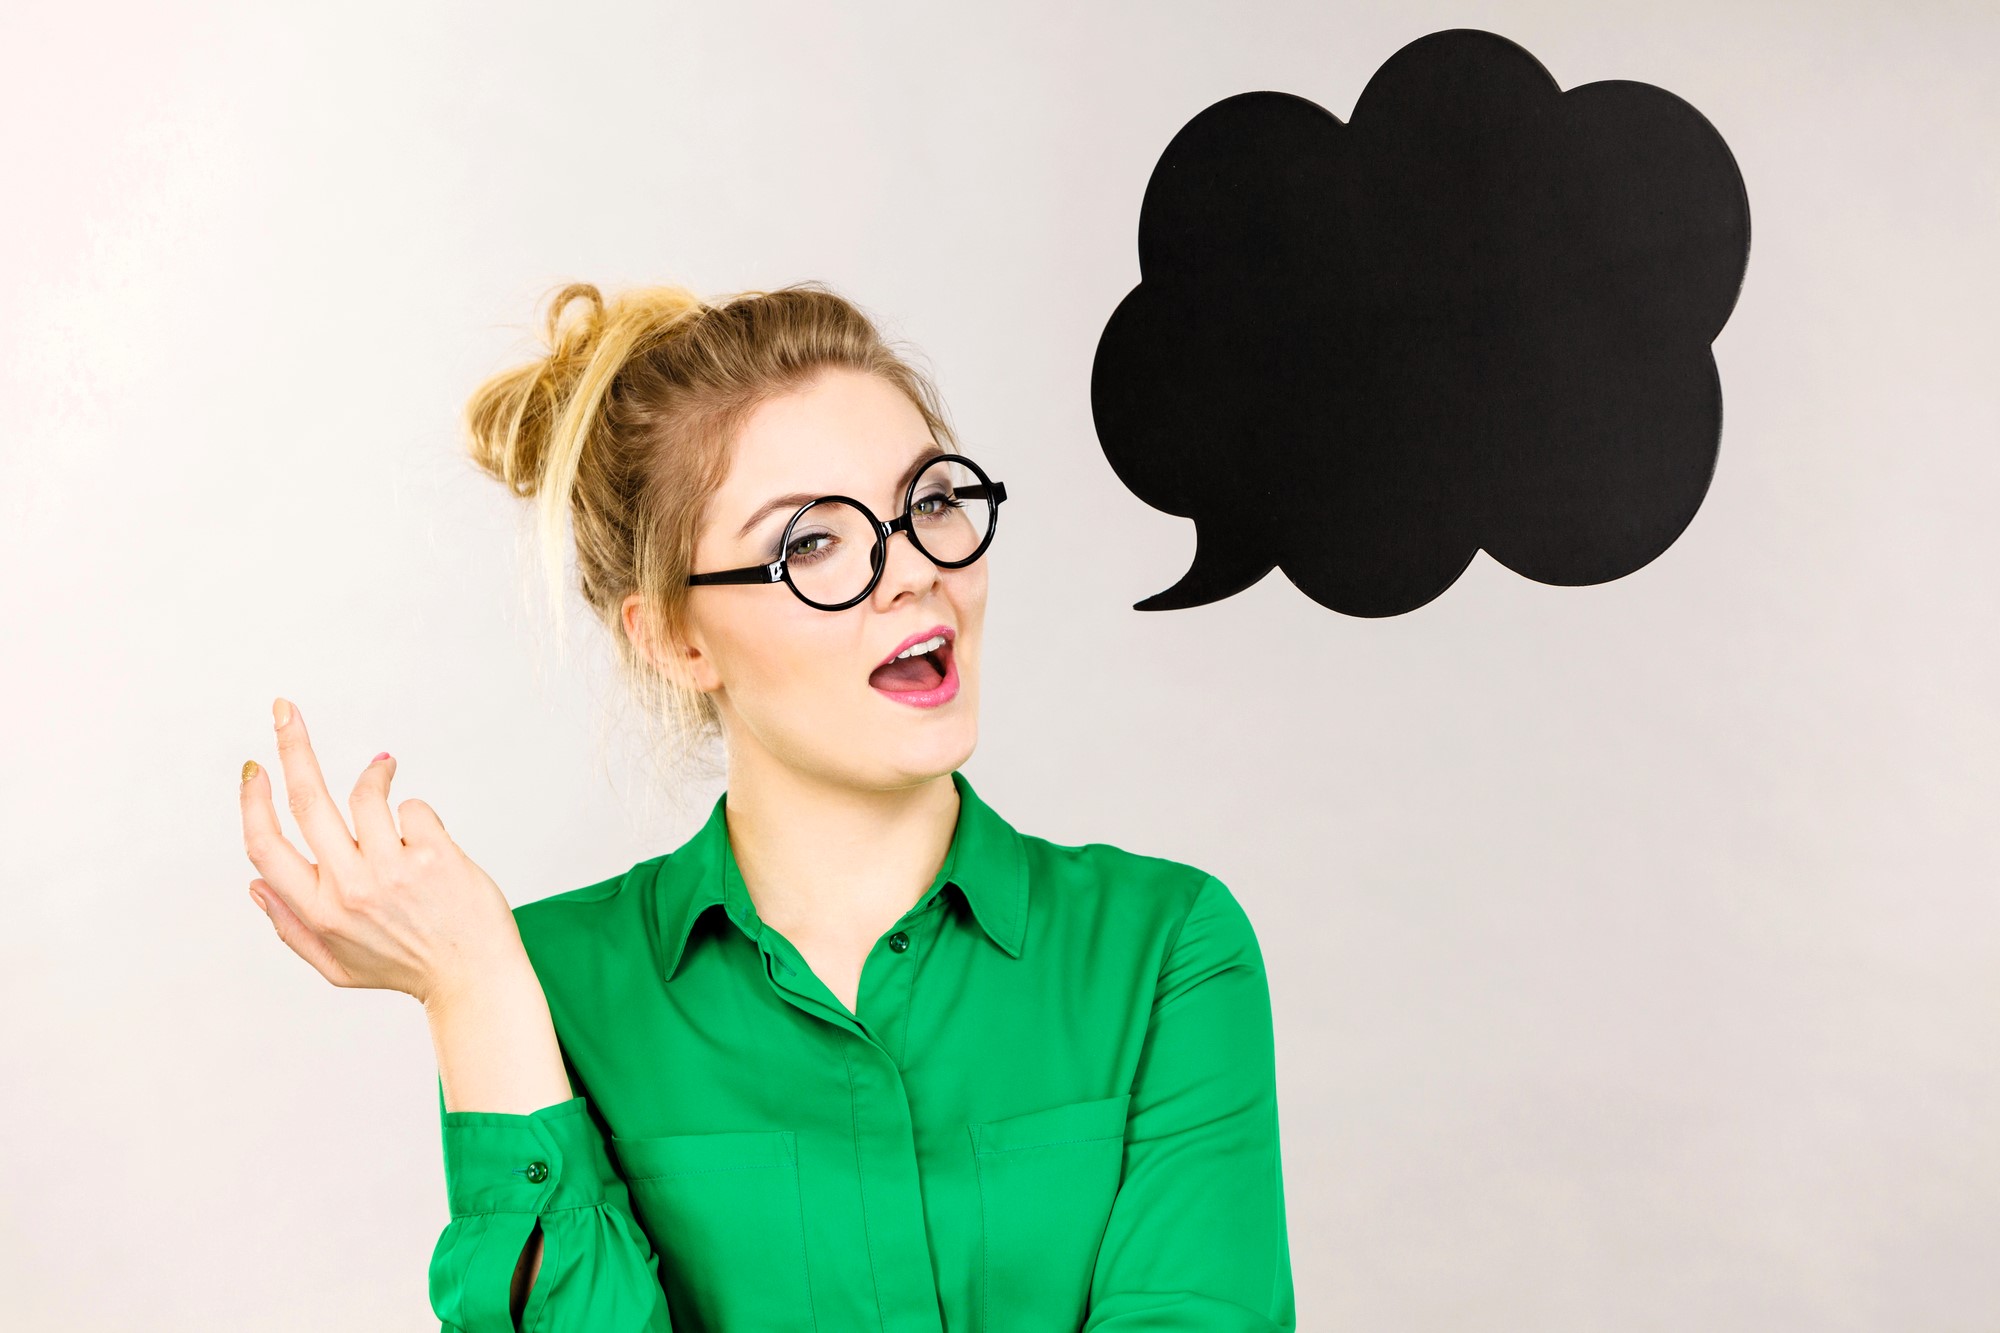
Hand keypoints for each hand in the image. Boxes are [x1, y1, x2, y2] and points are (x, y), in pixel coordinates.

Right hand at [240, 697, 524, 1007]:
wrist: (475, 978)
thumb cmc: (405, 967)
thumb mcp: (338, 966)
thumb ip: (291, 928)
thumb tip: (254, 884)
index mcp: (319, 912)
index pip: (266, 848)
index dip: (253, 803)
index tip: (253, 768)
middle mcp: (350, 888)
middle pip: (308, 800)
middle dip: (291, 746)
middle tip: (285, 709)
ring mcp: (393, 870)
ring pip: (367, 794)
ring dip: (375, 776)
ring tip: (386, 774)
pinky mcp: (434, 855)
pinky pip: (413, 808)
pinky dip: (418, 816)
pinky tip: (430, 841)